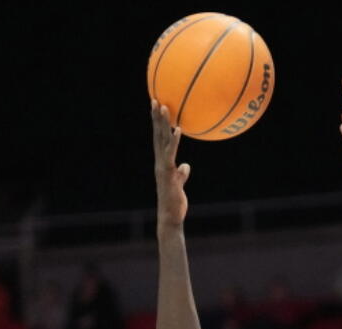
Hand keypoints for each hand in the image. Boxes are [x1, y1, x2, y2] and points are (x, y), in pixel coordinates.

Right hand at [152, 100, 189, 227]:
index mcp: (162, 162)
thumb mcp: (179, 184)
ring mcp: (163, 166)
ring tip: (164, 106)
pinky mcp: (168, 173)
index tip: (157, 108)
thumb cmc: (174, 202)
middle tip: (155, 99)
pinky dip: (175, 141)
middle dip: (156, 117)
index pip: (158, 139)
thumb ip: (181, 174)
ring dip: (163, 123)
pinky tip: (179, 129)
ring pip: (162, 140)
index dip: (157, 123)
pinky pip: (171, 153)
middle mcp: (160, 161)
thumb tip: (186, 166)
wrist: (170, 216)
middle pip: (157, 135)